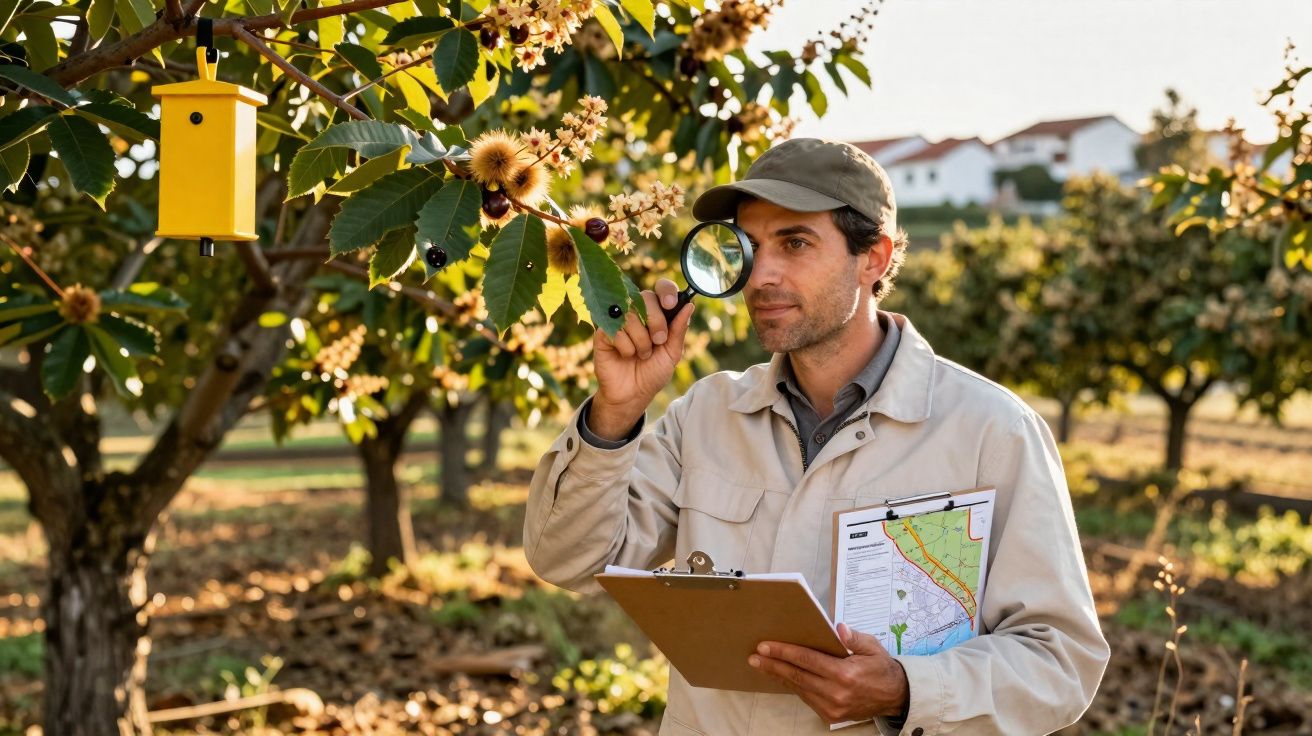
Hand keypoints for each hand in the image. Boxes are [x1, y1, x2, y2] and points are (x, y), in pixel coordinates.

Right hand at [589, 278, 692, 439]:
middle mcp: (636, 312)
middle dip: (656, 321)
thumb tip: (689, 304)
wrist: (633, 395)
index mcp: (656, 312)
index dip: (666, 291)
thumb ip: (679, 330)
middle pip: (645, 297)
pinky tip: (624, 355)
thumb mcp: (672, 353)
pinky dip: (626, 348)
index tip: (670, 304)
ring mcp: (617, 320)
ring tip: (641, 354)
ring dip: (641, 341)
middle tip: (658, 341)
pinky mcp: (602, 332)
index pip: (660, 288)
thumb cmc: (652, 372)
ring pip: (631, 315)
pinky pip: (616, 330)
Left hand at [749, 623, 909, 724]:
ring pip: (799, 688)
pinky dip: (794, 686)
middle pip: (797, 676)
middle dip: (773, 665)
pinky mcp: (831, 716)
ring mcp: (832, 707)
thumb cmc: (881, 668)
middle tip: (754, 657)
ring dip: (780, 676)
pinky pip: (807, 698)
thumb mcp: (872, 647)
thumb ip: (854, 638)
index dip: (784, 652)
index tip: (765, 646)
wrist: (895, 697)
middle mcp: (836, 693)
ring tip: (763, 665)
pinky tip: (783, 677)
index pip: (807, 660)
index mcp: (845, 674)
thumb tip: (838, 628)